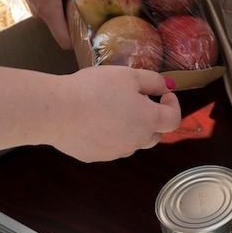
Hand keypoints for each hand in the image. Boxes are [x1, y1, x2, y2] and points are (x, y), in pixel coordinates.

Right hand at [0, 0, 121, 48]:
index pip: (65, 40)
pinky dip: (65, 0)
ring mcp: (36, 4)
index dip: (81, 42)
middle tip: (103, 15)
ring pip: (60, 14)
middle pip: (65, 28)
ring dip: (74, 9)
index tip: (97, 36)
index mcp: (48, 11)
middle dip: (82, 24)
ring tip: (93, 0)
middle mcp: (41, 12)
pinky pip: (54, 4)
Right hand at [50, 66, 181, 161]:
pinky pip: (109, 146)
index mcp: (148, 121)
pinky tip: (92, 121)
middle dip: (152, 119)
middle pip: (154, 135)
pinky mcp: (94, 157)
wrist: (57, 111)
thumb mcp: (128, 75)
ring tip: (112, 109)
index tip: (162, 94)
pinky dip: (108, 135)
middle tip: (136, 100)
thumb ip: (153, 81)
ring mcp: (114, 153)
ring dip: (130, 129)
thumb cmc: (96, 89)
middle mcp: (135, 142)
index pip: (173, 119)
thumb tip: (166, 87)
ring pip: (131, 142)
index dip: (172, 105)